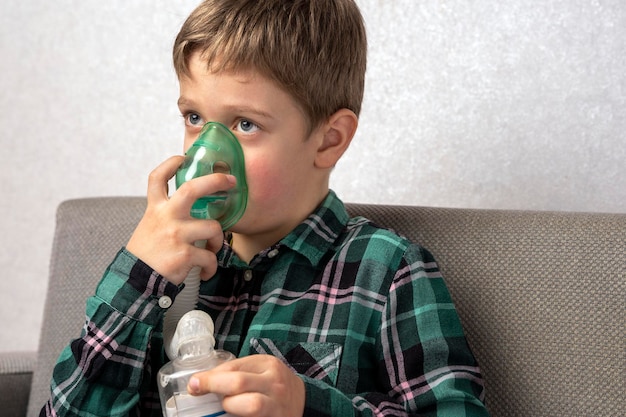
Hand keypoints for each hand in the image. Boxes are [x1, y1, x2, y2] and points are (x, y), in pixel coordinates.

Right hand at [126, 155, 235, 283]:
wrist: (135, 282)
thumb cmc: (147, 255)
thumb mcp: (150, 227)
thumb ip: (167, 215)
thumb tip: (192, 211)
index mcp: (155, 209)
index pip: (157, 178)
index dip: (170, 164)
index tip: (183, 158)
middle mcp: (166, 217)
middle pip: (192, 189)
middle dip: (216, 181)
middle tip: (231, 181)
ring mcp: (176, 235)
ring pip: (213, 228)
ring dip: (218, 241)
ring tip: (211, 251)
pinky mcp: (184, 254)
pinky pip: (211, 257)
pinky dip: (211, 267)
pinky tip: (205, 271)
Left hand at [187, 355, 305, 416]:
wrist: (301, 399)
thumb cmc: (272, 384)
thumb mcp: (260, 370)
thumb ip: (237, 372)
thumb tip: (200, 382)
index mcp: (268, 365)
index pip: (234, 368)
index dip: (209, 377)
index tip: (194, 383)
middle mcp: (275, 383)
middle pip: (239, 383)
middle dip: (213, 387)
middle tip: (197, 391)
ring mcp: (278, 404)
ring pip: (250, 405)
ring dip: (230, 406)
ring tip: (225, 406)